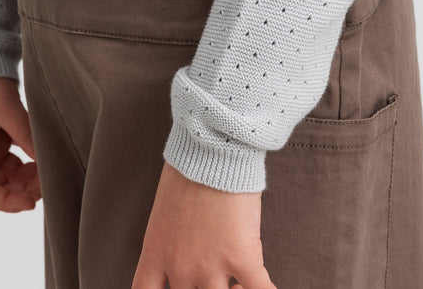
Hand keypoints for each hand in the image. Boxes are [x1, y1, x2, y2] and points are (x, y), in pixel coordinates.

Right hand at [0, 75, 41, 211]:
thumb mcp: (4, 106)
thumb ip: (24, 133)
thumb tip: (46, 160)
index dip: (4, 203)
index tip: (29, 203)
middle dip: (22, 189)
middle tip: (47, 183)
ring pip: (9, 174)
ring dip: (28, 177)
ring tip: (48, 170)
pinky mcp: (0, 132)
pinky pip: (15, 157)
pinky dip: (29, 161)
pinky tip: (43, 156)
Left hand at [132, 161, 277, 288]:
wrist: (211, 147)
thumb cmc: (188, 168)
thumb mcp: (165, 210)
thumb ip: (172, 240)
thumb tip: (185, 253)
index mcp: (156, 252)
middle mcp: (180, 266)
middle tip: (217, 281)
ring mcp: (210, 267)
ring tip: (240, 283)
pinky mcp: (242, 257)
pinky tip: (266, 284)